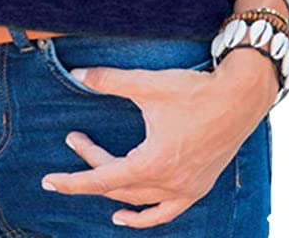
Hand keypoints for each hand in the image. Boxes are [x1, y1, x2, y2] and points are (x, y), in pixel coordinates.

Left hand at [40, 48, 278, 228]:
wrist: (239, 98)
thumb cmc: (194, 91)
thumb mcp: (148, 85)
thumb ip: (110, 80)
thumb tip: (77, 74)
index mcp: (152, 163)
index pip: (102, 178)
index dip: (73, 180)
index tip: (49, 181)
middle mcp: (168, 183)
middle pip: (118, 184)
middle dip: (91, 163)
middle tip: (74, 138)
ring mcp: (185, 189)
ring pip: (139, 200)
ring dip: (113, 191)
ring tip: (92, 182)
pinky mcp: (198, 187)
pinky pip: (165, 211)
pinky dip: (145, 215)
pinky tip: (128, 213)